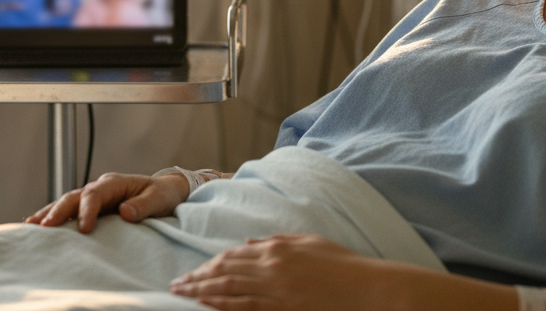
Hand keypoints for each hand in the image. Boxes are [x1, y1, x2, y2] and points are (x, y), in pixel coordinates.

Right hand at [24, 172, 188, 233]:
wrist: (163, 194)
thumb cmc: (162, 195)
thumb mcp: (159, 199)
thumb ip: (144, 205)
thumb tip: (125, 211)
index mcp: (115, 183)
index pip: (95, 194)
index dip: (87, 210)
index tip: (83, 228)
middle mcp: (99, 188)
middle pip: (74, 197)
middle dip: (58, 211)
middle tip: (46, 227)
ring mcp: (92, 198)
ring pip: (65, 203)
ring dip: (49, 214)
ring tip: (30, 226)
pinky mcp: (89, 210)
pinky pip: (68, 212)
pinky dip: (52, 218)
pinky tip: (37, 228)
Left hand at [169, 234, 392, 310]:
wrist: (369, 290)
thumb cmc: (344, 267)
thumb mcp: (310, 243)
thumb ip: (278, 241)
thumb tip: (248, 241)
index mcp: (278, 248)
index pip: (234, 255)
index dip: (211, 264)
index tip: (194, 272)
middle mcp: (272, 266)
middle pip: (225, 271)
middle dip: (197, 278)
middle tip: (175, 286)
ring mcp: (276, 290)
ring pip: (228, 290)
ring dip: (201, 292)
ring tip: (182, 295)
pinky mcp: (282, 309)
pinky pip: (245, 308)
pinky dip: (222, 306)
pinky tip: (206, 305)